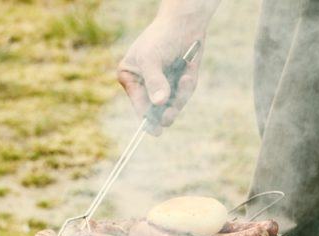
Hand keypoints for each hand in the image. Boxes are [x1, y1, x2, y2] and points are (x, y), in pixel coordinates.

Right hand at [117, 19, 204, 134]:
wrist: (184, 22)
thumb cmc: (161, 36)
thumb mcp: (152, 59)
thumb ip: (154, 81)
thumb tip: (159, 103)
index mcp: (130, 78)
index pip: (138, 103)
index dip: (146, 118)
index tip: (155, 130)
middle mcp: (145, 85)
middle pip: (154, 109)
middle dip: (164, 113)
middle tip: (169, 117)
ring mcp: (163, 86)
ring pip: (171, 105)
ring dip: (179, 98)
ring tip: (185, 80)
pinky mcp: (178, 84)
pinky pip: (183, 95)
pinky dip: (187, 88)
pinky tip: (188, 74)